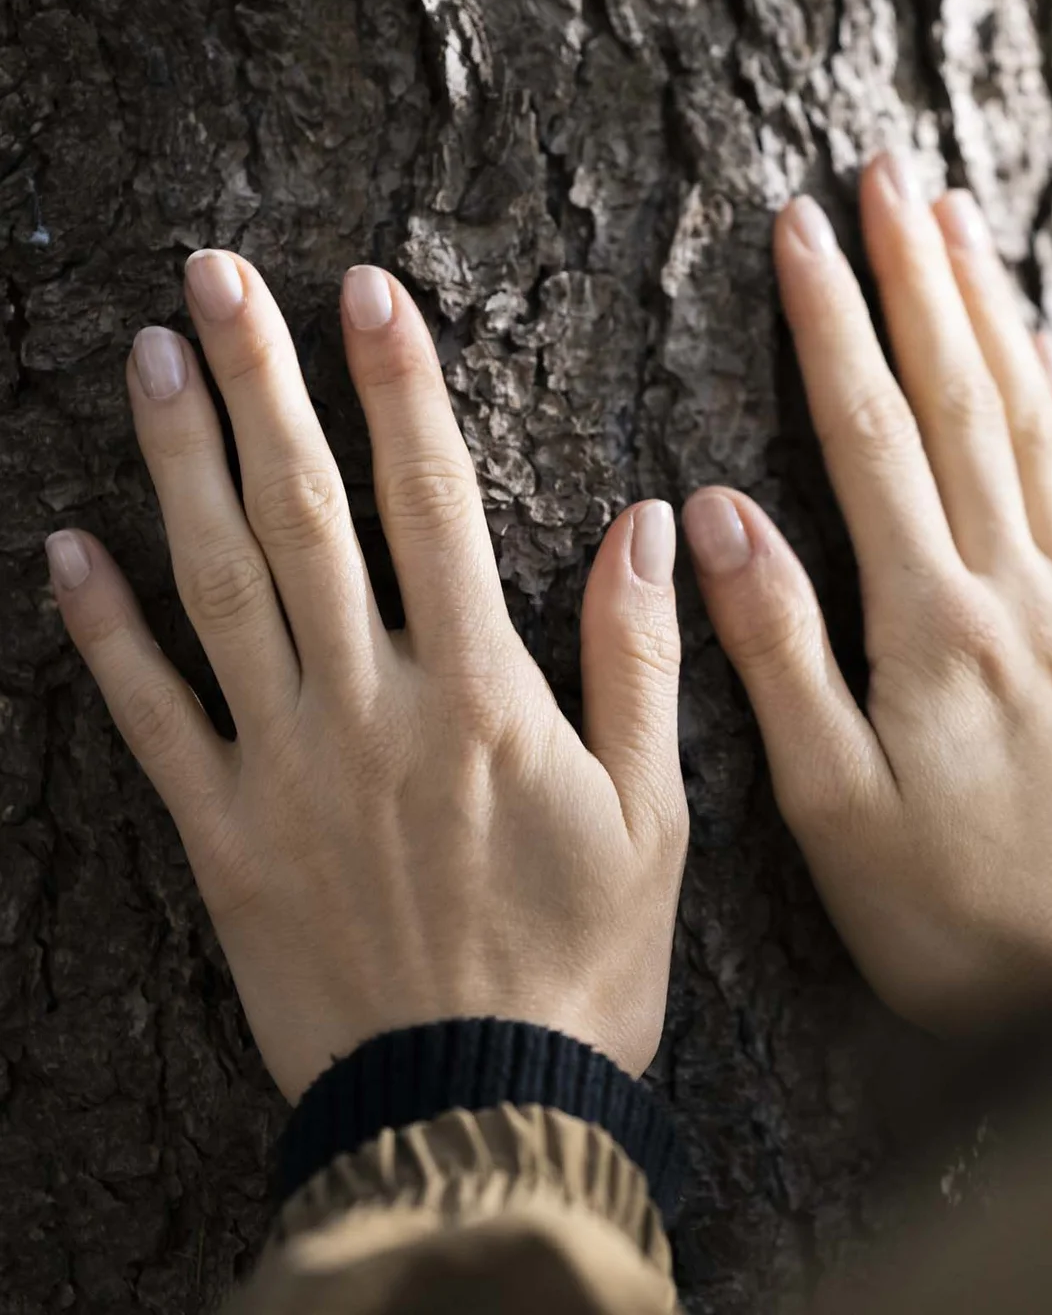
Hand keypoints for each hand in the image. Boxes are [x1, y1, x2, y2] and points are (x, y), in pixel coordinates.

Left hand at [46, 254, 687, 1099]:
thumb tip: (646, 524)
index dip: (398, 387)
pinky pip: (150, 718)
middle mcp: (369, 705)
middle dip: (262, 382)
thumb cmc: (585, 957)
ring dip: (179, 466)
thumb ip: (639, 658)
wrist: (479, 1103)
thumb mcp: (655, 810)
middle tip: (216, 275)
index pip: (432, 501)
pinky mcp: (222, 834)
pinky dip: (105, 632)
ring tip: (150, 359)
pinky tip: (68, 550)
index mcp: (481, 691)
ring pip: (218, 587)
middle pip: (304, 513)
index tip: (365, 291)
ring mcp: (283, 767)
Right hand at [683, 155, 1051, 1035]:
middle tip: (890, 174)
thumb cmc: (938, 916)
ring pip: (1037, 431)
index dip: (835, 328)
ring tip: (962, 222)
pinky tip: (1047, 356)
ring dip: (996, 318)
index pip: (876, 442)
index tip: (800, 229)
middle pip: (966, 405)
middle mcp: (1021, 599)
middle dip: (922, 280)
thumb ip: (777, 654)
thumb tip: (716, 516)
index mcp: (936, 632)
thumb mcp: (828, 806)